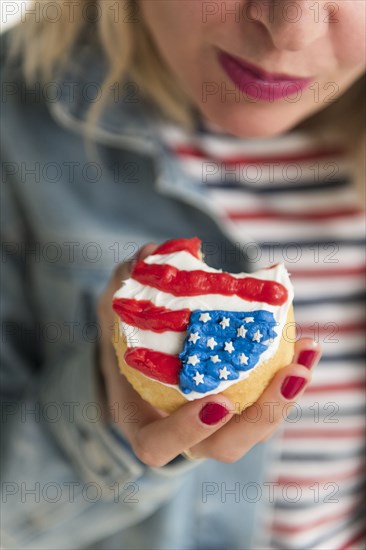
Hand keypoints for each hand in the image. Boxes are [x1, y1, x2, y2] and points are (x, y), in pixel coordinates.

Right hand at [97, 245, 320, 466]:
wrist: (140, 354)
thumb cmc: (122, 337)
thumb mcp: (112, 310)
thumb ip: (123, 285)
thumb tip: (148, 256)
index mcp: (142, 421)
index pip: (157, 445)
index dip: (186, 431)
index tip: (218, 402)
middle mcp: (183, 433)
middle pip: (226, 447)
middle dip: (263, 418)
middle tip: (289, 374)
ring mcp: (214, 425)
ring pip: (255, 428)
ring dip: (286, 395)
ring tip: (306, 351)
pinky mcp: (238, 405)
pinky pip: (265, 400)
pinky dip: (288, 372)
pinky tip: (306, 342)